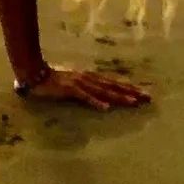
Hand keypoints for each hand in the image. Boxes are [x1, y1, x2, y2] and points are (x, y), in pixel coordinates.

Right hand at [17, 65, 150, 111]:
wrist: (36, 75)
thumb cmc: (55, 81)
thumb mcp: (75, 84)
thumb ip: (88, 89)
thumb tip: (103, 98)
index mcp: (91, 78)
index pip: (114, 83)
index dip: (130, 88)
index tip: (144, 93)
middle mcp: (89, 78)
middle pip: (114, 86)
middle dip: (131, 92)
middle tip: (147, 98)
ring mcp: (80, 83)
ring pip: (103, 91)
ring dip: (118, 96)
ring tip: (133, 102)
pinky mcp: (70, 89)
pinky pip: (85, 97)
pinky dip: (96, 102)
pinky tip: (106, 108)